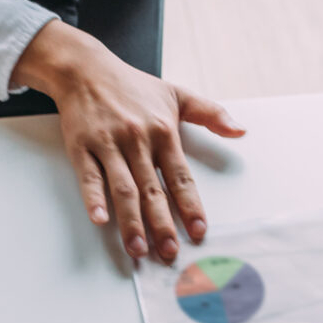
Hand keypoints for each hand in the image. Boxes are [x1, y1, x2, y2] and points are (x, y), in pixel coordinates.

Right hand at [13, 19, 244, 262]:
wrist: (85, 70)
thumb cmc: (132, 86)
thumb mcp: (176, 94)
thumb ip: (210, 113)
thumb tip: (241, 130)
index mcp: (162, 132)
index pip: (181, 177)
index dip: (190, 206)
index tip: (198, 230)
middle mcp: (138, 140)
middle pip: (152, 189)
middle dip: (162, 224)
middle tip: (169, 252)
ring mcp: (108, 144)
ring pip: (123, 188)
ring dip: (130, 221)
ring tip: (137, 249)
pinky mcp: (82, 147)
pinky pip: (89, 176)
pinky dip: (94, 198)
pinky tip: (100, 218)